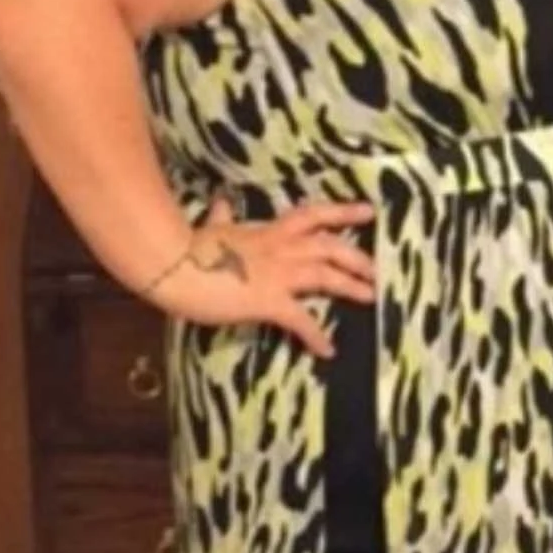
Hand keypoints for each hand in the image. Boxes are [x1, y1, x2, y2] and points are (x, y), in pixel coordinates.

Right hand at [153, 195, 376, 357]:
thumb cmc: (190, 247)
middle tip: (377, 268)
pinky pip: (301, 320)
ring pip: (326, 275)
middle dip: (356, 257)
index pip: (313, 216)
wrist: (175, 265)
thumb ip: (222, 217)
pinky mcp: (270, 301)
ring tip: (371, 297)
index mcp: (269, 231)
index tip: (367, 211)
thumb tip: (221, 201)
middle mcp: (281, 248)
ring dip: (351, 286)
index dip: (342, 213)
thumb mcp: (212, 228)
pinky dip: (316, 336)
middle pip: (330, 246)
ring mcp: (278, 274)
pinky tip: (327, 350)